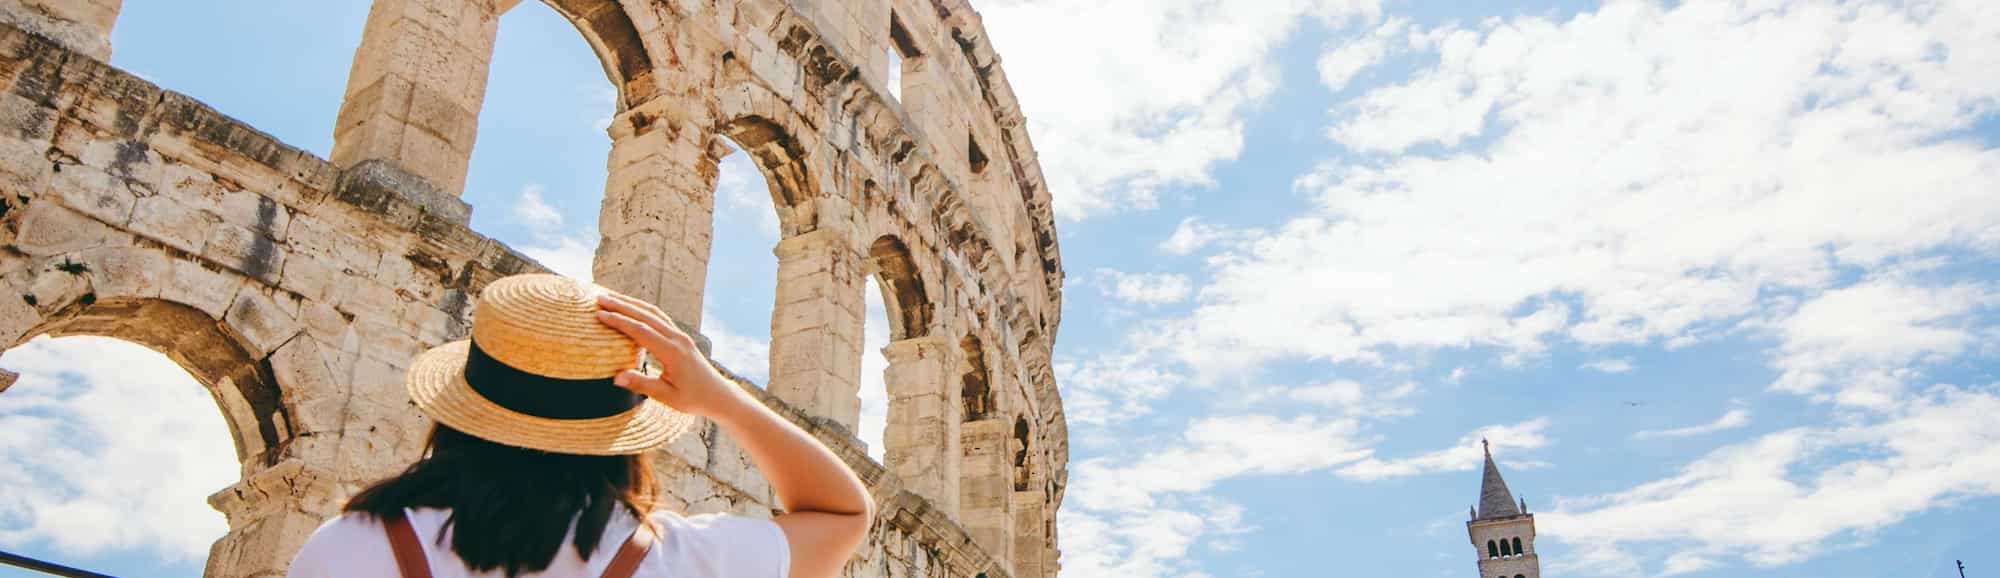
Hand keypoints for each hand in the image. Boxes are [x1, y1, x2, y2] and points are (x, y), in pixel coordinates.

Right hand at [593, 292, 752, 419]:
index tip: (600, 314)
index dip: (619, 321)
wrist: (718, 395)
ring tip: (611, 298)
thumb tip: (616, 377)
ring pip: (654, 313)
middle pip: (646, 316)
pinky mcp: (681, 338)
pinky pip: (660, 318)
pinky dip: (643, 310)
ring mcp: (680, 336)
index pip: (641, 331)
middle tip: (599, 298)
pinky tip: (632, 308)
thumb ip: (641, 385)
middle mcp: (677, 339)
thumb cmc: (693, 399)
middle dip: (621, 305)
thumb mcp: (666, 396)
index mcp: (672, 352)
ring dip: (632, 304)